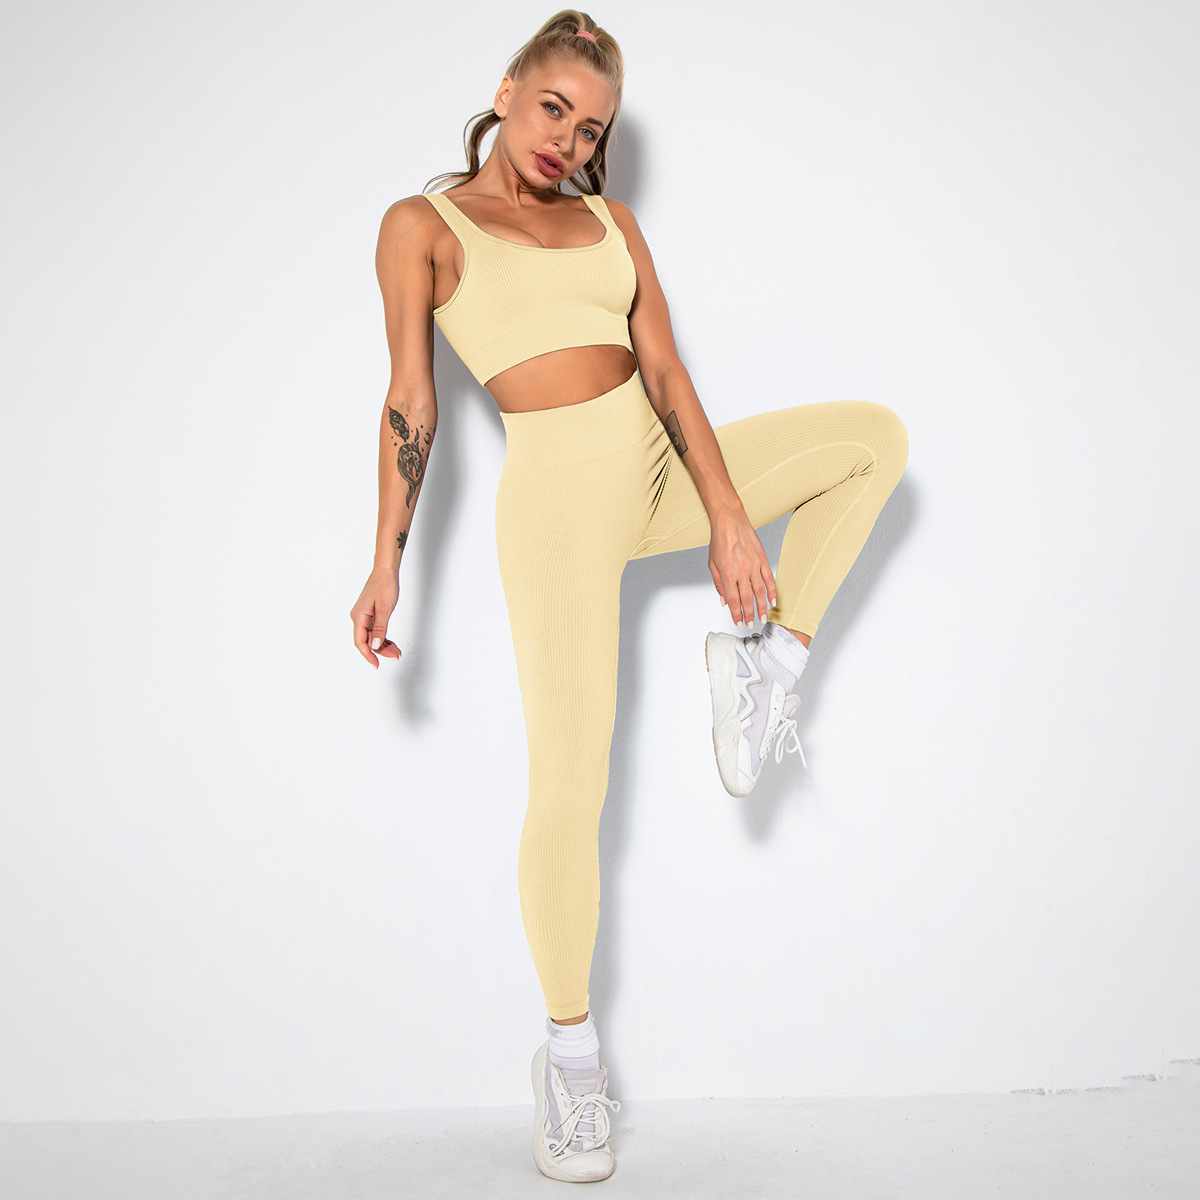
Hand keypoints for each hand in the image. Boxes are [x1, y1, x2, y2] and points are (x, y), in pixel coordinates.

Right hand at [350, 570, 402, 668]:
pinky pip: (374, 630)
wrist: (386, 571)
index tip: (377, 664)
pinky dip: (382, 637)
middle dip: (380, 650)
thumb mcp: (384, 609)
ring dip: (383, 645)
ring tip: (396, 650)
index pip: (360, 642)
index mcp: (359, 617)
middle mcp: (359, 618)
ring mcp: (364, 616)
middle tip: (395, 655)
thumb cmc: (385, 586)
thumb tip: (374, 645)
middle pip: (367, 641)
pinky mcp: (370, 614)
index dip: (368, 655)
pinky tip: (391, 642)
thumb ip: (380, 628)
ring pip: (371, 637)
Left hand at [708, 506, 776, 627]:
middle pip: (747, 599)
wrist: (730, 521)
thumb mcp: (712, 564)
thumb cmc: (719, 541)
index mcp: (728, 574)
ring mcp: (754, 565)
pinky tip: (773, 601)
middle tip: (750, 624)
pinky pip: (769, 579)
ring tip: (762, 617)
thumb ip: (719, 584)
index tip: (738, 622)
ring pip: (760, 591)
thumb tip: (724, 601)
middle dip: (749, 614)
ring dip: (762, 607)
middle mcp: (742, 571)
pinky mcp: (763, 559)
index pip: (733, 600)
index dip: (736, 614)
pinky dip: (772, 591)